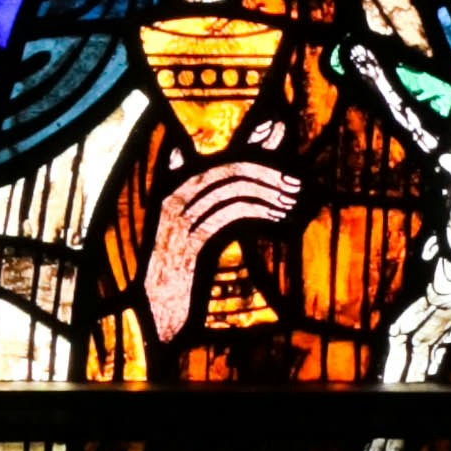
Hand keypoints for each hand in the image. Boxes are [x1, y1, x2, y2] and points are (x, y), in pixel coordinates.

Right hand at [143, 126, 298, 345]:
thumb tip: (248, 181)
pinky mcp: (188, 242)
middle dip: (266, 168)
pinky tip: (279, 218)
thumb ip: (223, 207)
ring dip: (268, 191)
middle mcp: (173, 198)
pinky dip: (258, 212)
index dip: (250, 140)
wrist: (153, 322)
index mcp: (175, 190)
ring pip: (230, 188)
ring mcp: (179, 219)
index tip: (280, 128)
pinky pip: (229, 214)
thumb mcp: (202, 240)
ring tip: (293, 200)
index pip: (217, 154)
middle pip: (227, 168)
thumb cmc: (181, 283)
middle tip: (296, 181)